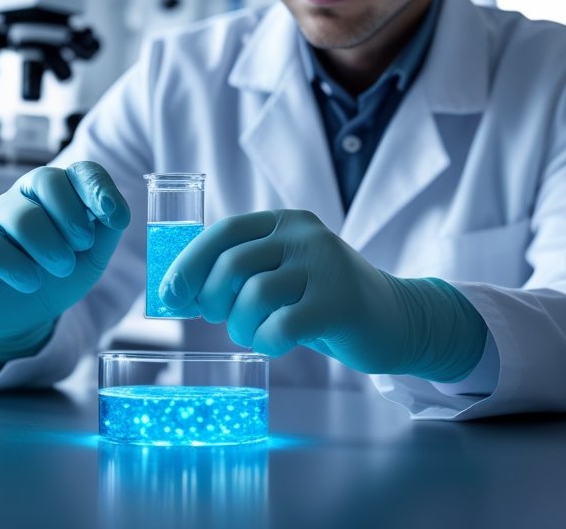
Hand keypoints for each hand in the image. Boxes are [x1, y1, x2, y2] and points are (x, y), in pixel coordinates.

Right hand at [0, 161, 129, 363]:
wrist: (25, 314)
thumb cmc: (60, 273)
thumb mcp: (93, 255)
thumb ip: (107, 230)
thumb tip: (116, 212)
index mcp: (60, 192)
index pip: (80, 171)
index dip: (98, 188)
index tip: (116, 217)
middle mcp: (26, 196)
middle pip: (45, 179)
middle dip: (70, 214)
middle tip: (83, 244)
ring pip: (20, 216)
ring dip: (48, 246)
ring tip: (62, 268)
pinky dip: (16, 267)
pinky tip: (31, 282)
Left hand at [161, 209, 485, 380]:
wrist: (396, 318)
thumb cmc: (324, 299)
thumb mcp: (285, 271)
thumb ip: (242, 271)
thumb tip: (177, 291)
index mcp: (285, 221)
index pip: (224, 231)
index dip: (189, 263)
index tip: (169, 295)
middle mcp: (305, 235)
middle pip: (231, 264)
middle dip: (210, 299)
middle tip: (219, 318)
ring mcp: (325, 266)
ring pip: (253, 297)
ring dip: (241, 326)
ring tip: (255, 333)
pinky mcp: (339, 304)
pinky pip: (281, 326)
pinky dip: (267, 342)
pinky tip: (278, 343)